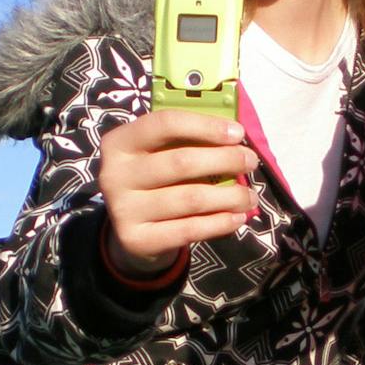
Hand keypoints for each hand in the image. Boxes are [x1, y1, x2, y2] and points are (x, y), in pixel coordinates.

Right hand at [98, 109, 256, 275]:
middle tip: (250, 162)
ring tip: (250, 196)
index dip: (205, 126)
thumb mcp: (160, 154)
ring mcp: (123, 210)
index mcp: (119, 143)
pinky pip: (189, 229)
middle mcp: (114, 175)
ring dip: (230, 196)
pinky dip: (220, 223)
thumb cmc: (156, 181)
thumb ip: (188, 141)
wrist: (133, 231)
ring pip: (190, 198)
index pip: (164, 124)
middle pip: (181, 162)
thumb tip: (236, 137)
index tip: (238, 133)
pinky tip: (238, 217)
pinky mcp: (137, 240)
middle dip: (225, 160)